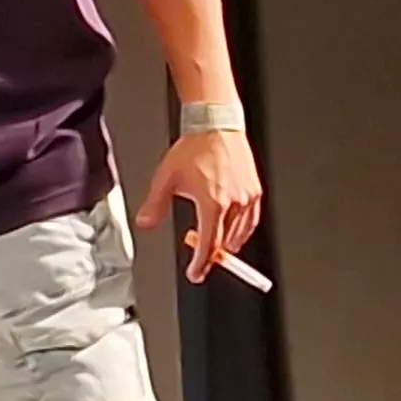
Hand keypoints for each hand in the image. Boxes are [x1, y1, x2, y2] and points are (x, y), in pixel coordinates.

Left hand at [137, 128, 262, 283]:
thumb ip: (155, 205)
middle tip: (203, 261)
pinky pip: (252, 219)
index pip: (209, 244)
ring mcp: (248, 197)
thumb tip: (145, 223)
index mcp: (213, 204)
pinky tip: (234, 231)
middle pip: (226, 241)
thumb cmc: (193, 149)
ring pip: (241, 232)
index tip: (196, 274)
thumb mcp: (166, 179)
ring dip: (229, 243)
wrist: (216, 127)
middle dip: (213, 255)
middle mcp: (234, 203)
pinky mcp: (255, 190)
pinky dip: (243, 230)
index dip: (201, 263)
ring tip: (217, 247)